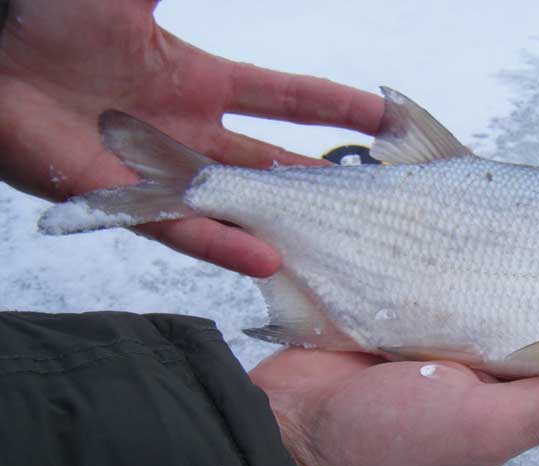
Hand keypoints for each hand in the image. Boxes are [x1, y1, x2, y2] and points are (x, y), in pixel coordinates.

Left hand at [0, 0, 382, 276]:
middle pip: (270, 163)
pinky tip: (264, 259)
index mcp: (195, 80)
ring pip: (234, 205)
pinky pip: (179, 228)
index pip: (284, 99)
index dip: (335, 107)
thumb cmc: (44, 15)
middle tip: (372, 201)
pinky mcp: (117, 200)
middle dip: (319, 181)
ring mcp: (156, 170)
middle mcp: (186, 131)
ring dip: (281, 225)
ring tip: (334, 247)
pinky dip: (220, 242)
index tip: (385, 118)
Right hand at [249, 150, 538, 465]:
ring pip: (502, 250)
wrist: (290, 425)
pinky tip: (494, 178)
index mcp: (519, 380)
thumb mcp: (486, 426)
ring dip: (538, 207)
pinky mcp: (405, 292)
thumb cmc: (387, 439)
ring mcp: (446, 314)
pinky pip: (447, 244)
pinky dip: (471, 210)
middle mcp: (489, 344)